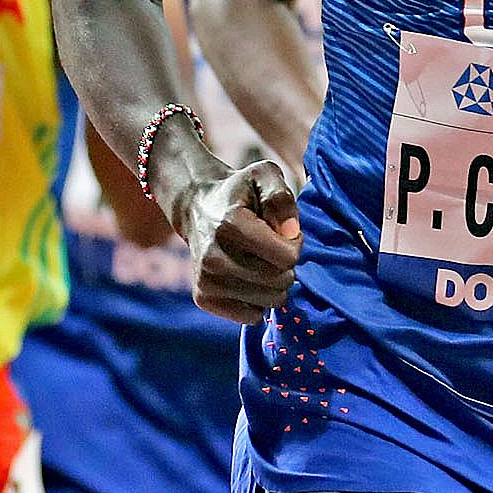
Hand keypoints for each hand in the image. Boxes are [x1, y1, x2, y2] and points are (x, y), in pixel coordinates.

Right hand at [170, 158, 299, 324]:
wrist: (197, 207)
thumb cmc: (240, 192)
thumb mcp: (264, 176)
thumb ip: (281, 197)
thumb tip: (291, 234)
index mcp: (230, 224)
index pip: (287, 257)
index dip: (295, 244)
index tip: (284, 232)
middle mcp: (213, 256)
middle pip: (280, 281)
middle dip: (287, 265)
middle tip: (273, 248)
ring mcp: (206, 280)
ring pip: (269, 301)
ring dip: (274, 283)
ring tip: (260, 261)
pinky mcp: (203, 298)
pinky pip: (251, 316)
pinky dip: (258, 301)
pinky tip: (249, 279)